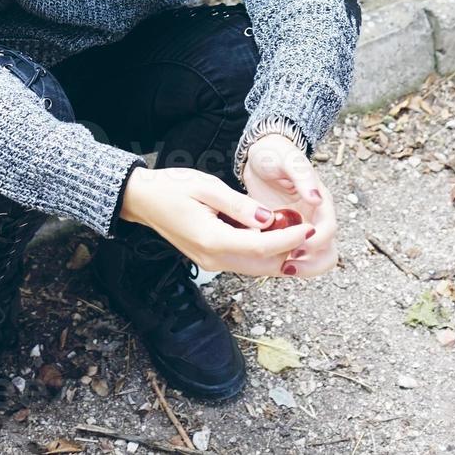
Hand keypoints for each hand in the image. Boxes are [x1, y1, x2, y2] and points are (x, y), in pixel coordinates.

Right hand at [118, 167, 309, 276]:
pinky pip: (243, 262)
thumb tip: (269, 219)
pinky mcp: (209, 259)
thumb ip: (240, 205)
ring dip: (279, 256)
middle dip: (290, 253)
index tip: (310, 228)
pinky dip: (263, 254)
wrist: (142, 200)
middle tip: (311, 235)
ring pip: (255, 268)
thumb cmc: (172, 188)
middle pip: (262, 265)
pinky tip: (276, 238)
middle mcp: (212, 259)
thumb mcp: (208, 187)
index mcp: (212, 240)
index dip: (289, 238)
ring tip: (299, 236)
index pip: (261, 246)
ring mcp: (210, 263)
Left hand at [240, 133, 337, 277]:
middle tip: (287, 266)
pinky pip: (293, 255)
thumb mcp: (287, 159)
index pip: (328, 229)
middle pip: (327, 251)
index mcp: (320, 201)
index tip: (296, 248)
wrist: (261, 156)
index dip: (315, 242)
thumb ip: (302, 175)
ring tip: (281, 269)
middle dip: (312, 263)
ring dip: (302, 268)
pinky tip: (268, 262)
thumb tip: (316, 198)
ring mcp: (303, 227)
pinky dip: (285, 262)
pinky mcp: (287, 234)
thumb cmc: (276, 154)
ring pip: (315, 259)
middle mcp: (315, 217)